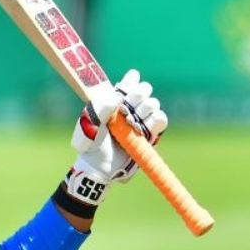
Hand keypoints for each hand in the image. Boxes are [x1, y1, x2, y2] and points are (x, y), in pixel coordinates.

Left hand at [62, 69, 167, 208]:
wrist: (100, 168)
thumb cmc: (91, 145)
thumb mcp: (88, 126)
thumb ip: (99, 109)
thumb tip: (116, 98)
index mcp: (114, 99)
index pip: (129, 81)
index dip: (130, 81)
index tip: (123, 91)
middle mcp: (129, 107)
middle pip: (144, 89)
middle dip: (137, 96)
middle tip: (125, 110)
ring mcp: (141, 119)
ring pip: (153, 103)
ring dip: (144, 110)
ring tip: (131, 123)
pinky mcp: (150, 134)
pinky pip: (161, 120)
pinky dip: (155, 121)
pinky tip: (142, 128)